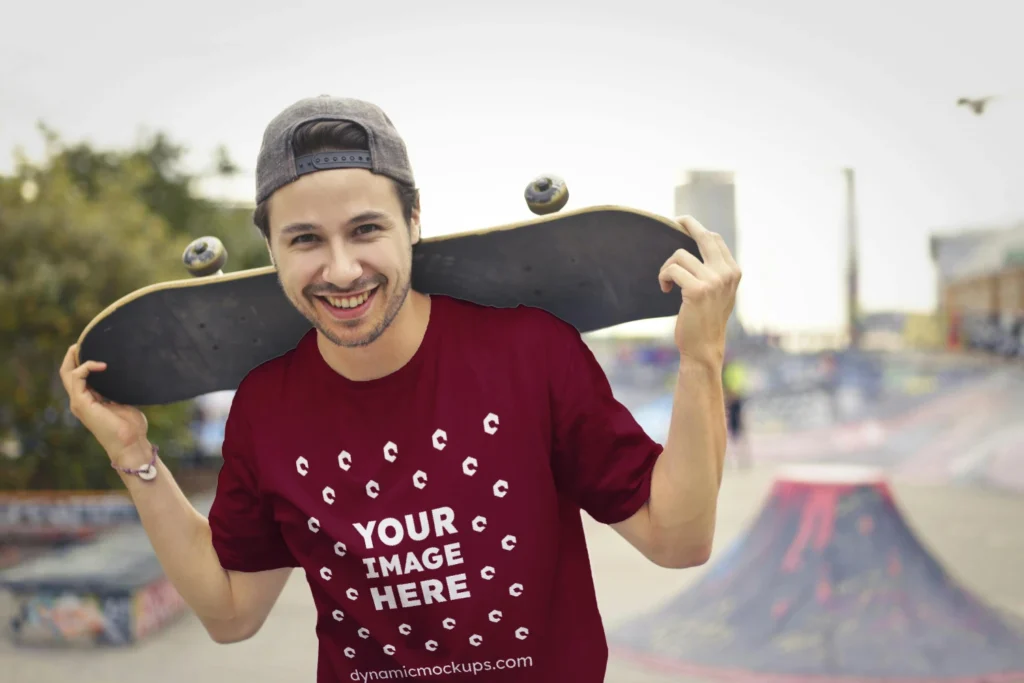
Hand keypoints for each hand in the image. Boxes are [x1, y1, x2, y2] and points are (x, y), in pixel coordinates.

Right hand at [60, 345, 149, 463]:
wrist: (130, 443)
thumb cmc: (131, 427)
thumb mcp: (124, 402)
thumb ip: (119, 390)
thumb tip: (126, 375)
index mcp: (89, 401)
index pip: (78, 377)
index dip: (81, 361)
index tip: (93, 348)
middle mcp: (81, 401)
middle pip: (67, 373)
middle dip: (72, 356)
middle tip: (81, 342)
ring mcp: (79, 402)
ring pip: (67, 374)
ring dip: (74, 357)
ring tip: (84, 346)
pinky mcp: (82, 403)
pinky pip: (77, 378)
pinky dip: (86, 367)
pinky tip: (101, 365)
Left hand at [658, 215, 741, 366]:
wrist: (704, 347)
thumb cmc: (706, 320)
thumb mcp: (719, 293)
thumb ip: (716, 272)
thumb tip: (700, 246)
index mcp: (733, 271)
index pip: (715, 239)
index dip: (698, 229)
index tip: (684, 225)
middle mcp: (727, 273)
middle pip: (704, 236)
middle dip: (688, 224)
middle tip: (676, 220)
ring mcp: (714, 280)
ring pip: (680, 255)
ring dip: (667, 267)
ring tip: (667, 282)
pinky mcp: (697, 290)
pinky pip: (672, 270)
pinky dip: (664, 277)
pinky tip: (665, 290)